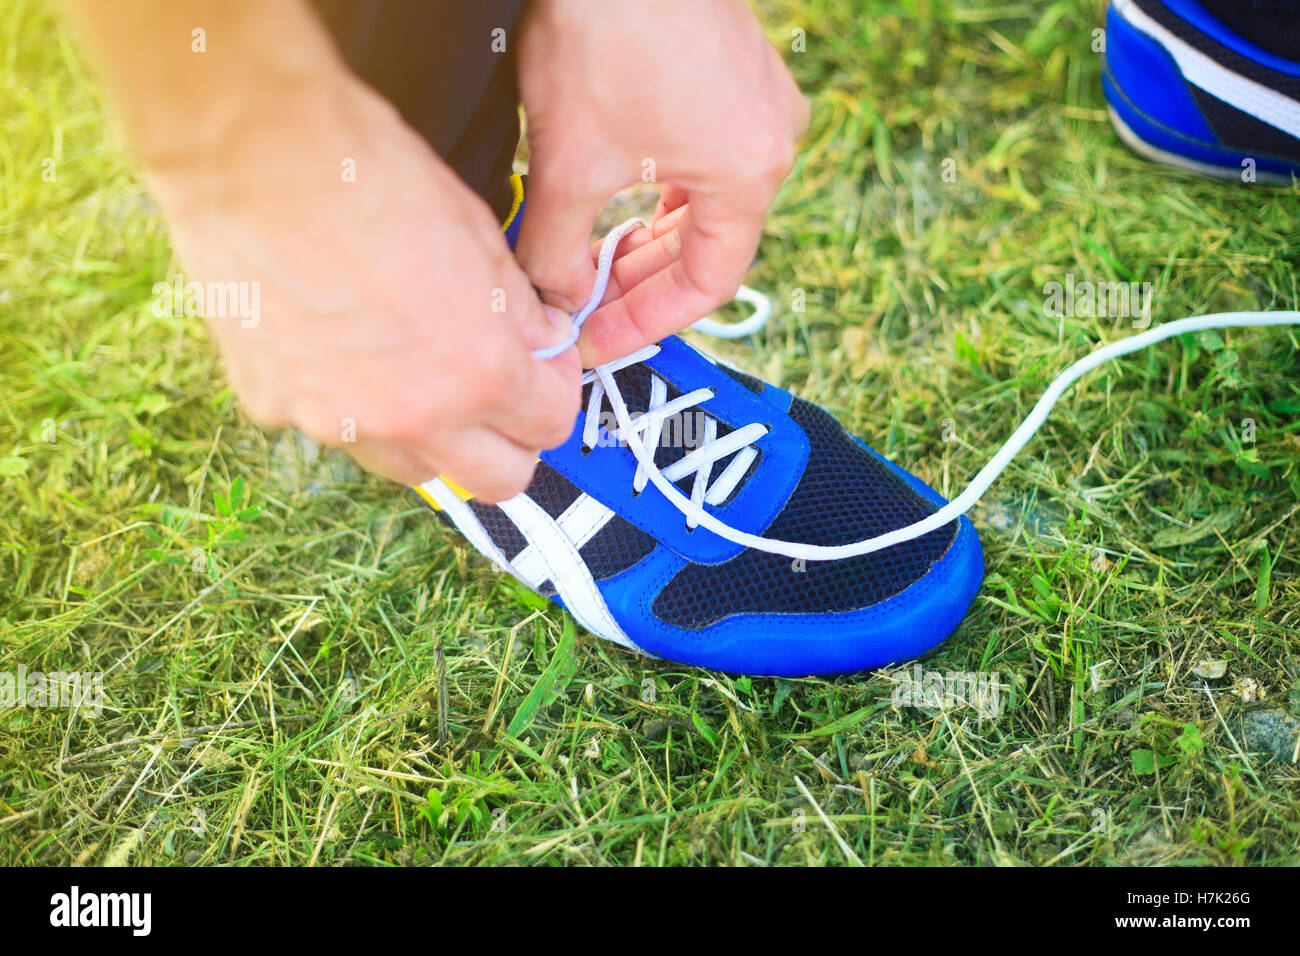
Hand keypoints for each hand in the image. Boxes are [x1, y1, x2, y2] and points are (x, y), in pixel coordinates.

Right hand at [146, 79, 579, 499]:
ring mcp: (338, 423)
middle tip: (501, 389)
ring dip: (434, 433)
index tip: (544, 362)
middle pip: (497, 480)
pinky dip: (352, 402)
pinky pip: (336, 429)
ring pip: (416, 467)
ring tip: (419, 366)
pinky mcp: (277, 408)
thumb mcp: (481, 239)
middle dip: (511, 438)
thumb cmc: (372, 177)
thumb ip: (520, 314)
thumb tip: (541, 344)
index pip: (552, 425)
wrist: (253, 152)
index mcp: (480, 374)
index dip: (556, 388)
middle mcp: (413, 418)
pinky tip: (341, 340)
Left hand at [515, 0, 807, 366]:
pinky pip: (702, 156)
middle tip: (583, 304)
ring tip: (590, 256)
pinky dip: (658, 188)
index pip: (707, 284)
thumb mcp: (567, 161)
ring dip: (646, 236)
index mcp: (750, 173)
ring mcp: (757, 99)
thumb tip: (548, 297)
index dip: (647, 322)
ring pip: (702, 201)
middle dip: (639, 281)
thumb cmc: (604, 29)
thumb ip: (554, 247)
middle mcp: (769, 140)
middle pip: (707, 244)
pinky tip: (615, 196)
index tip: (599, 338)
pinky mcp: (734, 69)